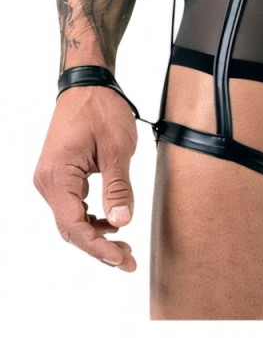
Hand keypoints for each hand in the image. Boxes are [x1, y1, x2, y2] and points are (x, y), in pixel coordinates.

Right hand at [34, 86, 137, 270]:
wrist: (88, 86)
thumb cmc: (101, 110)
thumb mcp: (118, 149)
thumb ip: (119, 188)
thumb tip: (122, 223)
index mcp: (57, 177)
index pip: (74, 226)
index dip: (98, 248)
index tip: (121, 259)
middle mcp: (48, 182)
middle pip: (70, 229)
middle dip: (99, 248)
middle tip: (128, 262)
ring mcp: (52, 180)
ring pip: (71, 220)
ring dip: (96, 236)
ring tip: (124, 247)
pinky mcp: (61, 176)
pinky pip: (73, 207)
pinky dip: (92, 219)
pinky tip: (112, 224)